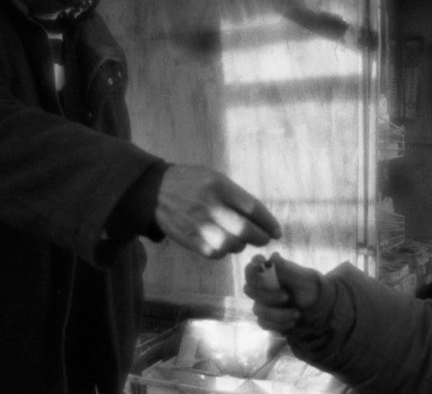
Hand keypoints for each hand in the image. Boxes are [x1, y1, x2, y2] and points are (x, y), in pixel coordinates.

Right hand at [154, 165, 281, 258]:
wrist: (155, 189)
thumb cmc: (191, 181)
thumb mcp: (215, 177)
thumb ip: (235, 195)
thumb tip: (259, 218)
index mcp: (219, 186)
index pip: (252, 208)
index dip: (268, 223)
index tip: (276, 231)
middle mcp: (210, 205)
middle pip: (245, 230)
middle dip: (260, 238)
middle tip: (264, 239)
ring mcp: (198, 224)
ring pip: (230, 245)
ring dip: (240, 245)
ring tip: (241, 241)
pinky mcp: (188, 238)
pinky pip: (213, 253)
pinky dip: (223, 252)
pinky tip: (223, 245)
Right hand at [243, 253, 320, 332]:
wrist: (323, 312)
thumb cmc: (314, 290)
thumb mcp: (305, 279)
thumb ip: (287, 270)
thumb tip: (273, 256)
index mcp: (271, 272)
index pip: (252, 268)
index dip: (252, 268)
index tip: (262, 267)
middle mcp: (263, 286)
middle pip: (249, 290)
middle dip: (267, 296)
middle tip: (287, 297)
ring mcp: (263, 303)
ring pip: (257, 309)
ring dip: (278, 314)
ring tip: (297, 314)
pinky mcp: (266, 319)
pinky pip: (263, 323)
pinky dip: (279, 324)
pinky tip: (293, 322)